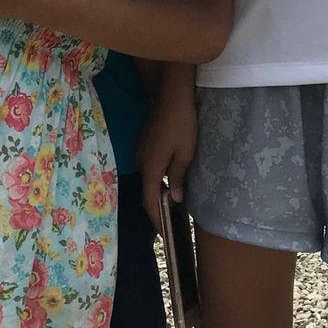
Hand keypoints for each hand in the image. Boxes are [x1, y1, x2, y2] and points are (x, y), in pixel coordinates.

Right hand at [138, 74, 198, 230]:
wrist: (173, 93)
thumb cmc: (182, 123)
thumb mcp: (185, 153)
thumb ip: (177, 177)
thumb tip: (172, 198)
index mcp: (150, 167)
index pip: (149, 201)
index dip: (156, 219)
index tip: (163, 234)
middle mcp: (141, 160)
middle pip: (146, 191)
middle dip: (155, 208)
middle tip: (169, 223)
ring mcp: (141, 150)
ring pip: (148, 178)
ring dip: (156, 192)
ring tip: (170, 204)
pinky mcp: (145, 142)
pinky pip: (149, 166)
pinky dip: (157, 178)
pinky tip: (168, 181)